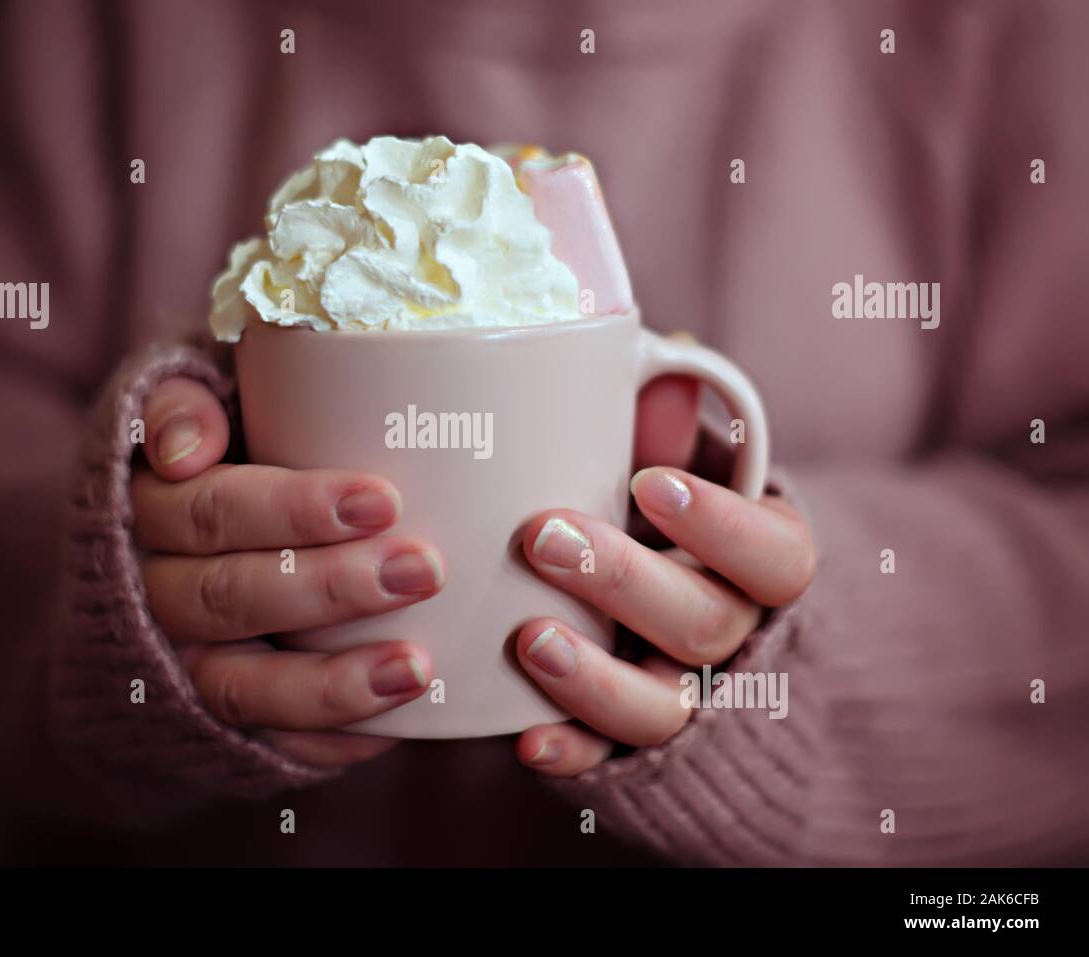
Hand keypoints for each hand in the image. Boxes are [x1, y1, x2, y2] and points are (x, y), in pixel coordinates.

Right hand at [132, 377, 444, 768]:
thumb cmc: (208, 462)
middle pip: (233, 597)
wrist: (149, 563)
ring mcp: (176, 668)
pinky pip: (264, 745)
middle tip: (424, 570)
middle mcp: (150, 594)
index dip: (295, 510)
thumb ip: (185, 402)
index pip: (214, 511)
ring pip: (240, 687)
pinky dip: (327, 740)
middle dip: (333, 587)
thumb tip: (186, 448)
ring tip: (417, 668)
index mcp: (146, 509)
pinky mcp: (207, 724)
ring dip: (332, 683)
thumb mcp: (186, 405)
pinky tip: (394, 724)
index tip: (383, 500)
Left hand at [512, 377, 815, 774]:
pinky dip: (572, 752)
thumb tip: (668, 356)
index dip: (722, 526)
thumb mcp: (673, 458)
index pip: (778, 555)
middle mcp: (734, 635)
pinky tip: (527, 738)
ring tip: (528, 640)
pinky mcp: (627, 740)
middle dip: (625, 583)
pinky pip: (609, 761)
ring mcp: (685, 696)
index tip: (649, 483)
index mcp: (763, 559)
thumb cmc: (658, 507)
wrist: (658, 594)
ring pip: (664, 707)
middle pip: (707, 627)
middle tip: (543, 537)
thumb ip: (670, 420)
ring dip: (597, 680)